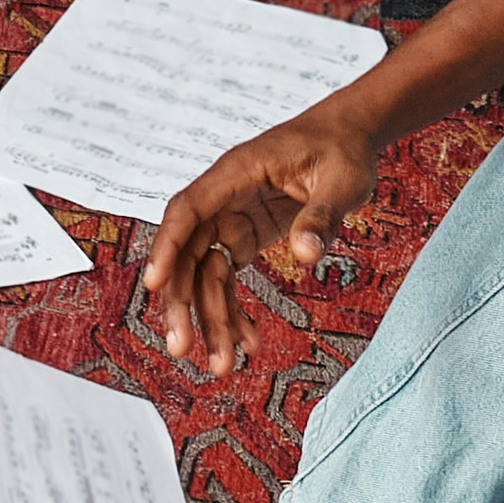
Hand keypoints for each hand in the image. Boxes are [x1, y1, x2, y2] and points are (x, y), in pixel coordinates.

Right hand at [136, 92, 382, 374]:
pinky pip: (227, 279)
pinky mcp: (244, 237)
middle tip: (183, 348)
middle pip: (188, 253)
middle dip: (183, 302)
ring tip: (222, 365)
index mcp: (237, 172)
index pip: (188, 210)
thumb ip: (321, 216)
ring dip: (209, 319)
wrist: (349, 137)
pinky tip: (248, 343)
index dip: (168, 247)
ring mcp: (230, 219)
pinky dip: (234, 311)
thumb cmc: (341, 149)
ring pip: (204, 274)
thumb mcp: (342, 180)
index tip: (154, 285)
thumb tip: (305, 256)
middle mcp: (224, 198)